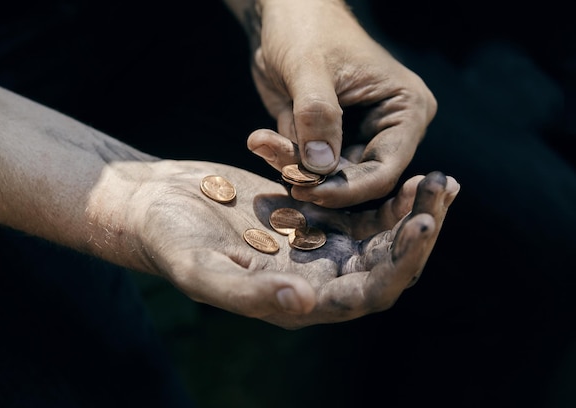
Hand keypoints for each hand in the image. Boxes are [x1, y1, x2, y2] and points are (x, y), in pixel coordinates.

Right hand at [115, 159, 458, 328]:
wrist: (155, 203)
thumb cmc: (170, 241)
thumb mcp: (202, 269)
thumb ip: (250, 294)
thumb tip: (307, 304)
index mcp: (298, 299)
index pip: (366, 294)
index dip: (400, 264)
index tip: (423, 223)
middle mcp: (315, 276)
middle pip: (384, 263)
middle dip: (418, 230)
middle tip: (443, 189)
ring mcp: (315, 242)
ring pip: (379, 233)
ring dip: (410, 208)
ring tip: (439, 178)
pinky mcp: (310, 211)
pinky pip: (357, 204)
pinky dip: (382, 189)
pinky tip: (402, 166)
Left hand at [245, 0, 436, 207]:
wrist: (285, 15)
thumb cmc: (306, 28)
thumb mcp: (309, 67)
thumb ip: (317, 114)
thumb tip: (321, 167)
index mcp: (405, 109)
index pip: (386, 168)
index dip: (348, 189)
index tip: (307, 191)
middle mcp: (389, 128)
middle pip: (356, 178)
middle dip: (314, 177)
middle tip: (275, 162)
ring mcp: (358, 135)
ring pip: (328, 176)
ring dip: (292, 165)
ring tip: (262, 140)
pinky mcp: (329, 139)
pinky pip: (308, 164)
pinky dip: (283, 157)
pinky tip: (261, 139)